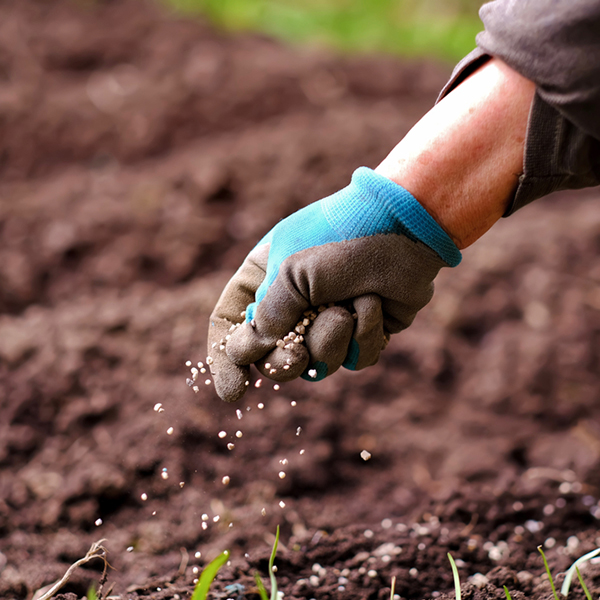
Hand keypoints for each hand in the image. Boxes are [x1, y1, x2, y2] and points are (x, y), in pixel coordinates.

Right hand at [207, 167, 459, 401]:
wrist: (406, 226)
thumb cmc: (342, 238)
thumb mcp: (291, 272)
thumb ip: (268, 316)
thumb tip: (247, 353)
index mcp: (264, 279)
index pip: (230, 324)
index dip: (226, 360)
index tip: (234, 391)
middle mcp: (293, 303)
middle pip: (272, 358)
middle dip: (285, 362)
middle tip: (296, 356)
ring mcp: (329, 320)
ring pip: (317, 365)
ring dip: (331, 340)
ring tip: (347, 307)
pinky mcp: (363, 332)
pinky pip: (355, 361)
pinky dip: (364, 336)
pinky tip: (373, 304)